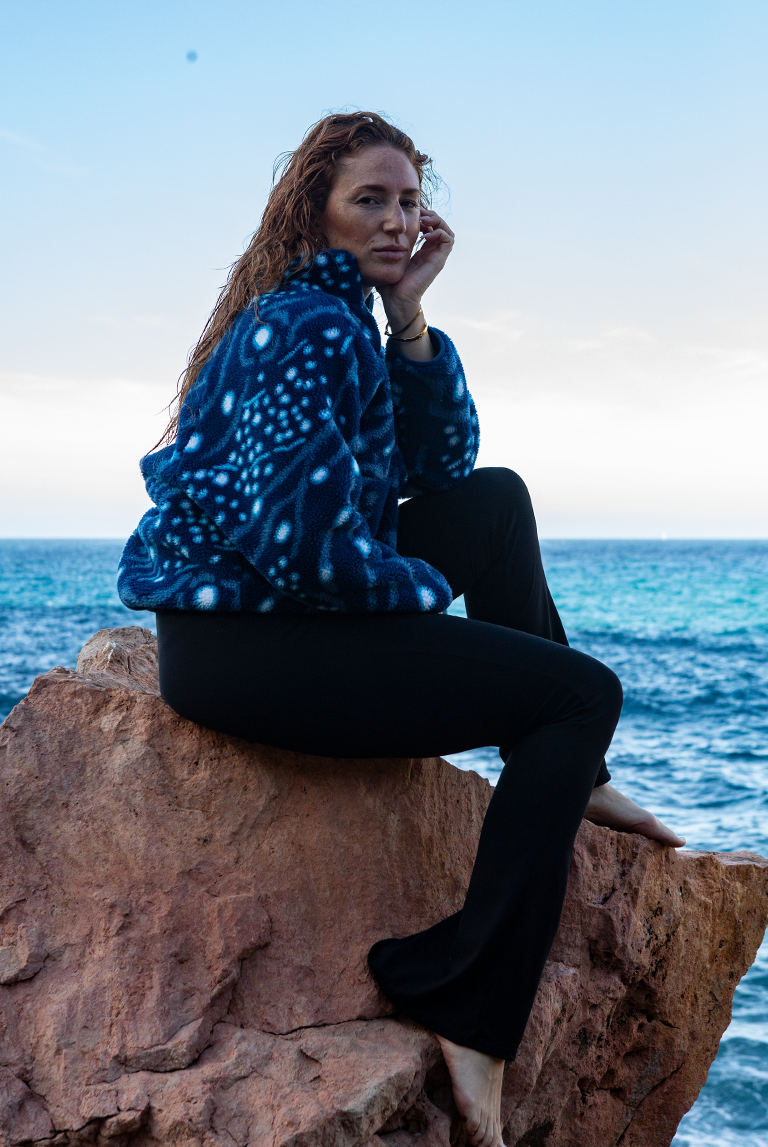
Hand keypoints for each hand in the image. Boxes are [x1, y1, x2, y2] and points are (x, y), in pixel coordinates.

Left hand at [378, 209, 453, 331]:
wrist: (396, 300)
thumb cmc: (389, 283)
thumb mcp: (386, 258)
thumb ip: (385, 246)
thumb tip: (376, 233)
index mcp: (420, 251)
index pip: (428, 227)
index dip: (422, 216)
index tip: (411, 213)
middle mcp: (430, 252)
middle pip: (439, 226)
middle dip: (430, 215)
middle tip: (419, 213)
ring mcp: (435, 257)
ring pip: (446, 231)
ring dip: (437, 221)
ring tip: (424, 221)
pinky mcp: (438, 261)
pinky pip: (448, 240)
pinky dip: (439, 232)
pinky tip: (425, 235)